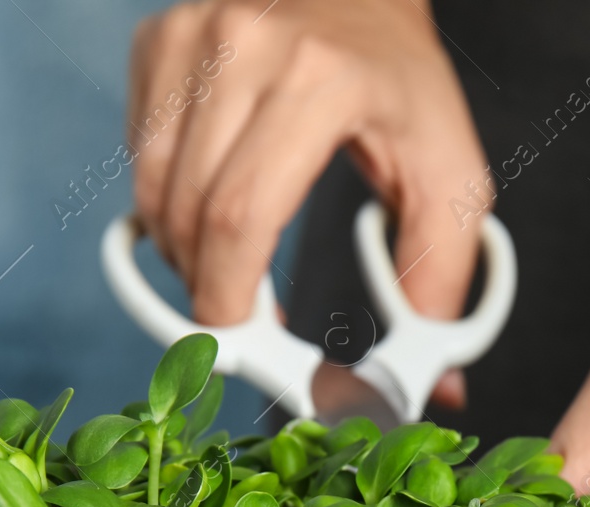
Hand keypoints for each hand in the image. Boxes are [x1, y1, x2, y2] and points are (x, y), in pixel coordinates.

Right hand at [128, 0, 485, 403]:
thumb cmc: (406, 85)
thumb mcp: (450, 178)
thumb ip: (439, 283)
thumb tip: (435, 388)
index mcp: (324, 81)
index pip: (242, 216)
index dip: (228, 297)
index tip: (240, 342)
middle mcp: (247, 47)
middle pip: (191, 211)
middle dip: (206, 288)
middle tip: (239, 327)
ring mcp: (193, 35)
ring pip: (153, 188)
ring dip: (182, 253)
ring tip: (231, 272)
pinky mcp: (159, 39)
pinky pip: (140, 154)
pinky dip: (166, 202)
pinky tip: (211, 213)